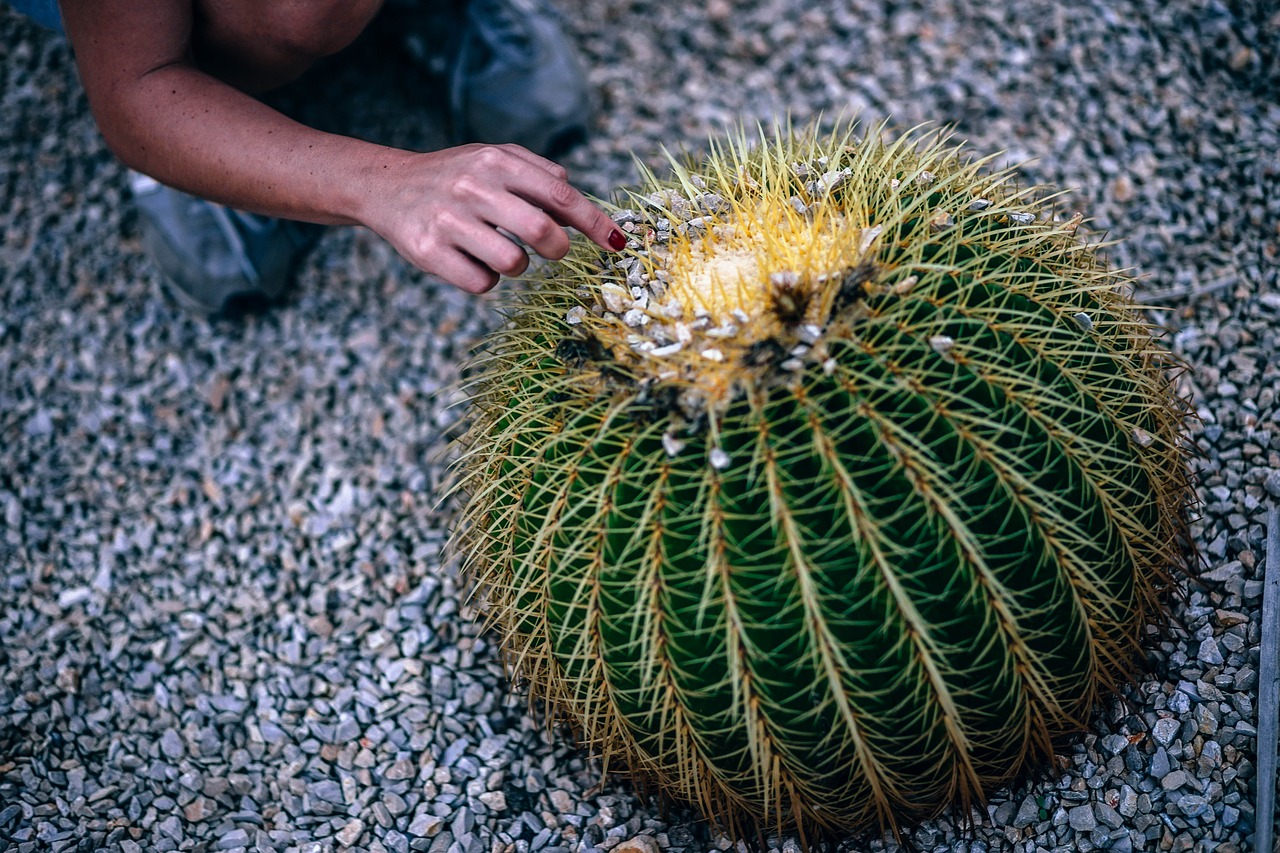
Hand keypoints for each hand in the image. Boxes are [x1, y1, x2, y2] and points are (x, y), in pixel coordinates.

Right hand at [360, 143, 623, 292]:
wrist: (387, 186)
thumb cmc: (455, 176)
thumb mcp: (496, 160)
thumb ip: (541, 177)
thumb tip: (584, 209)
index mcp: (496, 161)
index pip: (560, 194)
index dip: (593, 222)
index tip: (617, 244)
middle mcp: (472, 188)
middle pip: (540, 231)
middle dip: (558, 250)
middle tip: (554, 251)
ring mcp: (448, 221)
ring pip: (513, 263)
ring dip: (518, 266)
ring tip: (501, 251)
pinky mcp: (428, 252)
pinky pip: (482, 283)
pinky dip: (486, 279)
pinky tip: (471, 260)